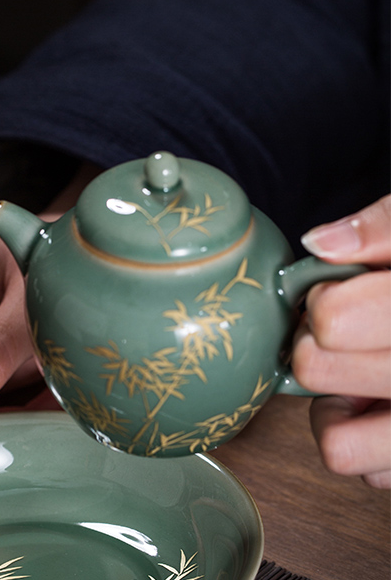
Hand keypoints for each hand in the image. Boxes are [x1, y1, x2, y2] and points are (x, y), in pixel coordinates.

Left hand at [293, 195, 390, 487]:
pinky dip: (359, 437)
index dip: (322, 300)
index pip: (334, 319)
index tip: (335, 290)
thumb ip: (382, 230)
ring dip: (332, 404)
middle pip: (316, 370)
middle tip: (341, 330)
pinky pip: (361, 467)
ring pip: (337, 444)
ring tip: (356, 373)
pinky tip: (378, 404)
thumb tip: (323, 244)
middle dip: (316, 344)